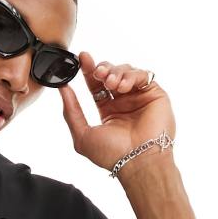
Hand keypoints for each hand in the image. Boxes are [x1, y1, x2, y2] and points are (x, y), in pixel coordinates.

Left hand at [58, 51, 175, 170]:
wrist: (137, 161)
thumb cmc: (110, 154)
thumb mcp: (82, 134)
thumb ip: (71, 111)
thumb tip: (62, 88)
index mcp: (109, 111)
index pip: (97, 86)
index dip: (88, 71)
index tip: (82, 57)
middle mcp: (125, 103)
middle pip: (111, 74)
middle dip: (102, 69)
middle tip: (98, 73)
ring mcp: (140, 98)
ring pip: (126, 71)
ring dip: (116, 72)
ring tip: (111, 83)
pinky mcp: (155, 95)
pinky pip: (143, 75)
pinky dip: (132, 75)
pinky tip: (124, 87)